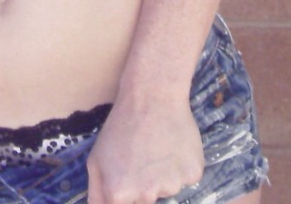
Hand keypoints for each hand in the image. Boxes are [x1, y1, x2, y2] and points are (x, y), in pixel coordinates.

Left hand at [86, 95, 203, 203]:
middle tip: (141, 158)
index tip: (127, 174)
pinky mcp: (194, 173)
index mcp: (120, 194)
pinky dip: (181, 167)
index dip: (125, 192)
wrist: (153, 97)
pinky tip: (173, 146)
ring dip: (162, 175)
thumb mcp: (96, 159)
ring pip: (167, 189)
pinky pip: (186, 178)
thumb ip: (96, 195)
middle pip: (146, 202)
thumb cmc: (120, 127)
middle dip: (142, 186)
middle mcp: (147, 195)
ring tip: (157, 147)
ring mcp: (173, 185)